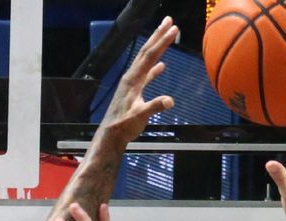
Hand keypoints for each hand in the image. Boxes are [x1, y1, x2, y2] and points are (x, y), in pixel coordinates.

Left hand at [101, 17, 177, 145]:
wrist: (111, 135)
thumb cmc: (124, 126)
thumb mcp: (139, 116)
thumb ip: (154, 107)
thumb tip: (170, 101)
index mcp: (133, 79)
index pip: (149, 56)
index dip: (162, 42)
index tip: (173, 28)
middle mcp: (131, 77)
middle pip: (146, 52)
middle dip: (158, 36)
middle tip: (169, 20)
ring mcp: (132, 83)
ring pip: (146, 61)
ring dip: (156, 48)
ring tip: (166, 36)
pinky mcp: (134, 91)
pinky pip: (146, 75)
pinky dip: (154, 68)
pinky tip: (162, 66)